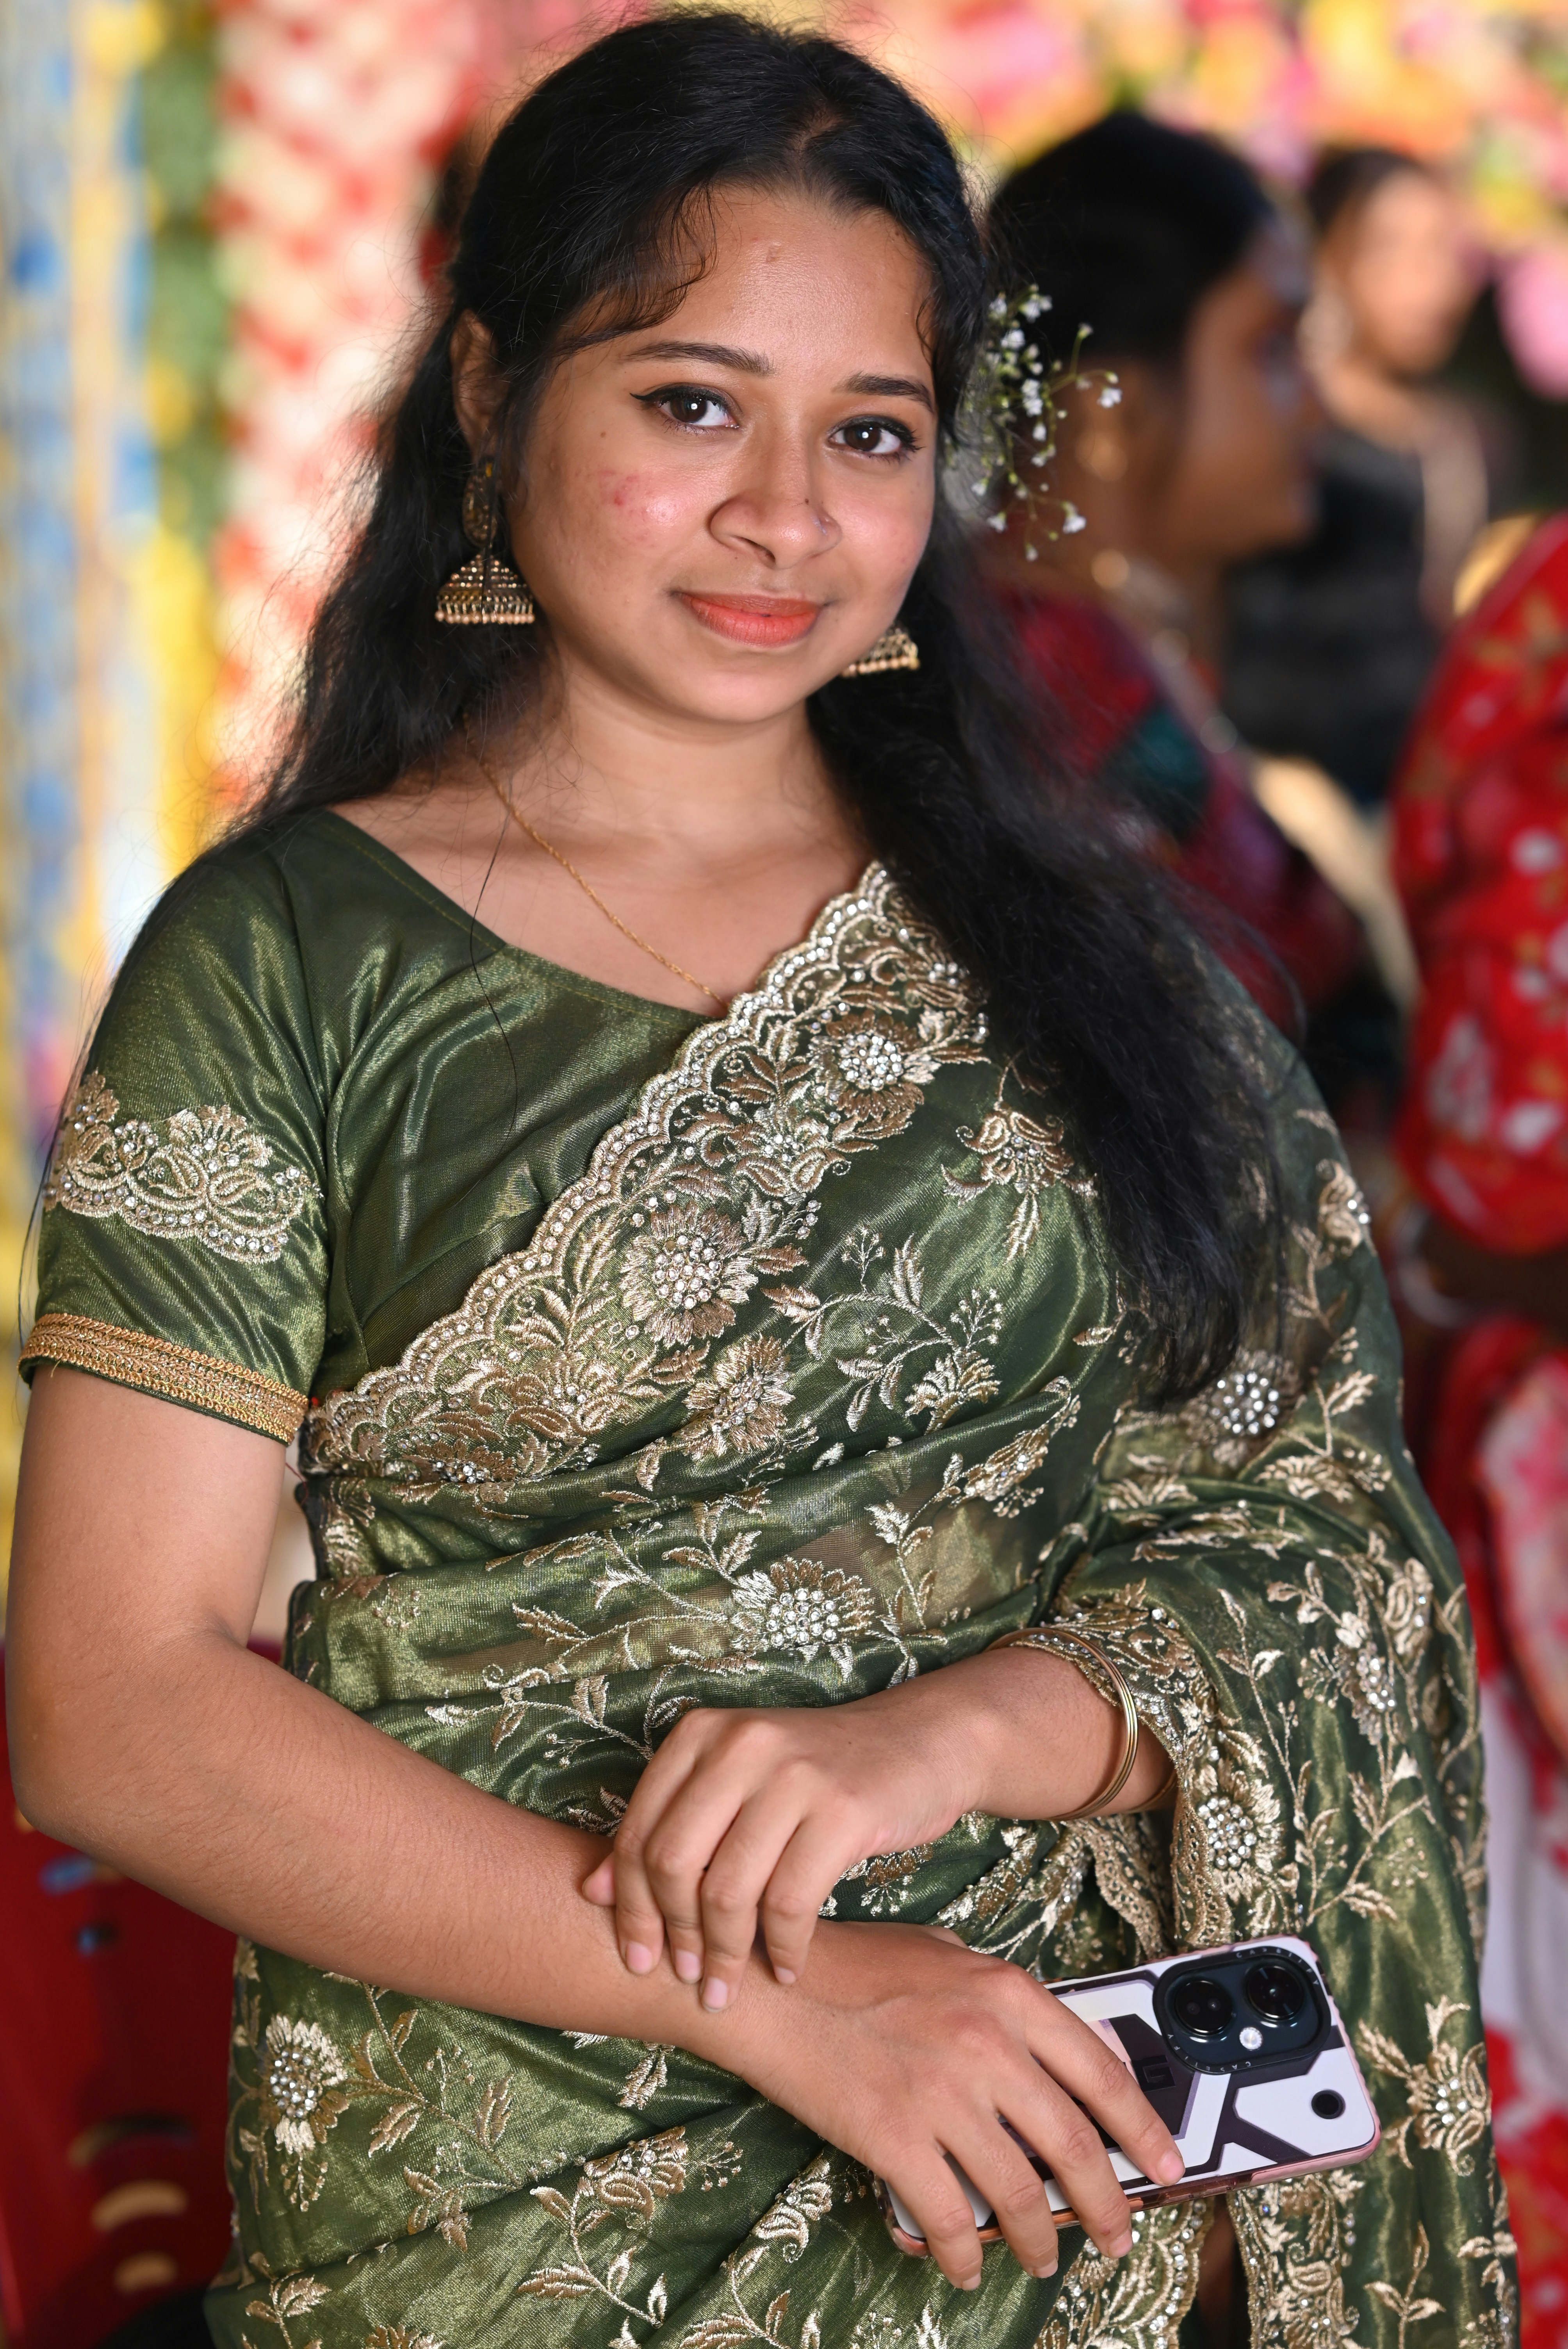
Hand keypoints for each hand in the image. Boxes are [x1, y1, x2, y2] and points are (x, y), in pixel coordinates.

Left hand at [582, 1688, 969, 2005]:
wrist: (917, 1744)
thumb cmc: (815, 1775)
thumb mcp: (735, 1783)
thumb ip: (670, 1826)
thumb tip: (594, 1890)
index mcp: (702, 1733)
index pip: (642, 1831)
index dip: (631, 1904)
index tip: (634, 1957)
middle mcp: (741, 1744)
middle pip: (675, 1863)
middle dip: (673, 1935)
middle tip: (687, 1979)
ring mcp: (793, 1775)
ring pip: (729, 1890)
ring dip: (726, 1957)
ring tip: (727, 1988)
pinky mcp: (843, 1810)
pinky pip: (791, 1903)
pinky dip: (784, 1950)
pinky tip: (787, 1969)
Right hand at [721, 1919, 1184, 2290]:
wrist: (771, 1981)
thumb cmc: (851, 1966)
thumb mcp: (942, 1952)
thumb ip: (996, 1995)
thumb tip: (1043, 2044)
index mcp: (1007, 1993)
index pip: (1102, 2072)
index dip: (1144, 2127)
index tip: (1166, 2166)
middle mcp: (987, 2042)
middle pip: (1073, 2143)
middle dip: (1107, 2202)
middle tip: (1117, 2235)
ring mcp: (942, 2092)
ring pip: (1018, 2190)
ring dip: (1038, 2237)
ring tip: (1043, 2257)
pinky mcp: (895, 2136)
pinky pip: (949, 2216)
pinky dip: (965, 2252)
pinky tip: (968, 2264)